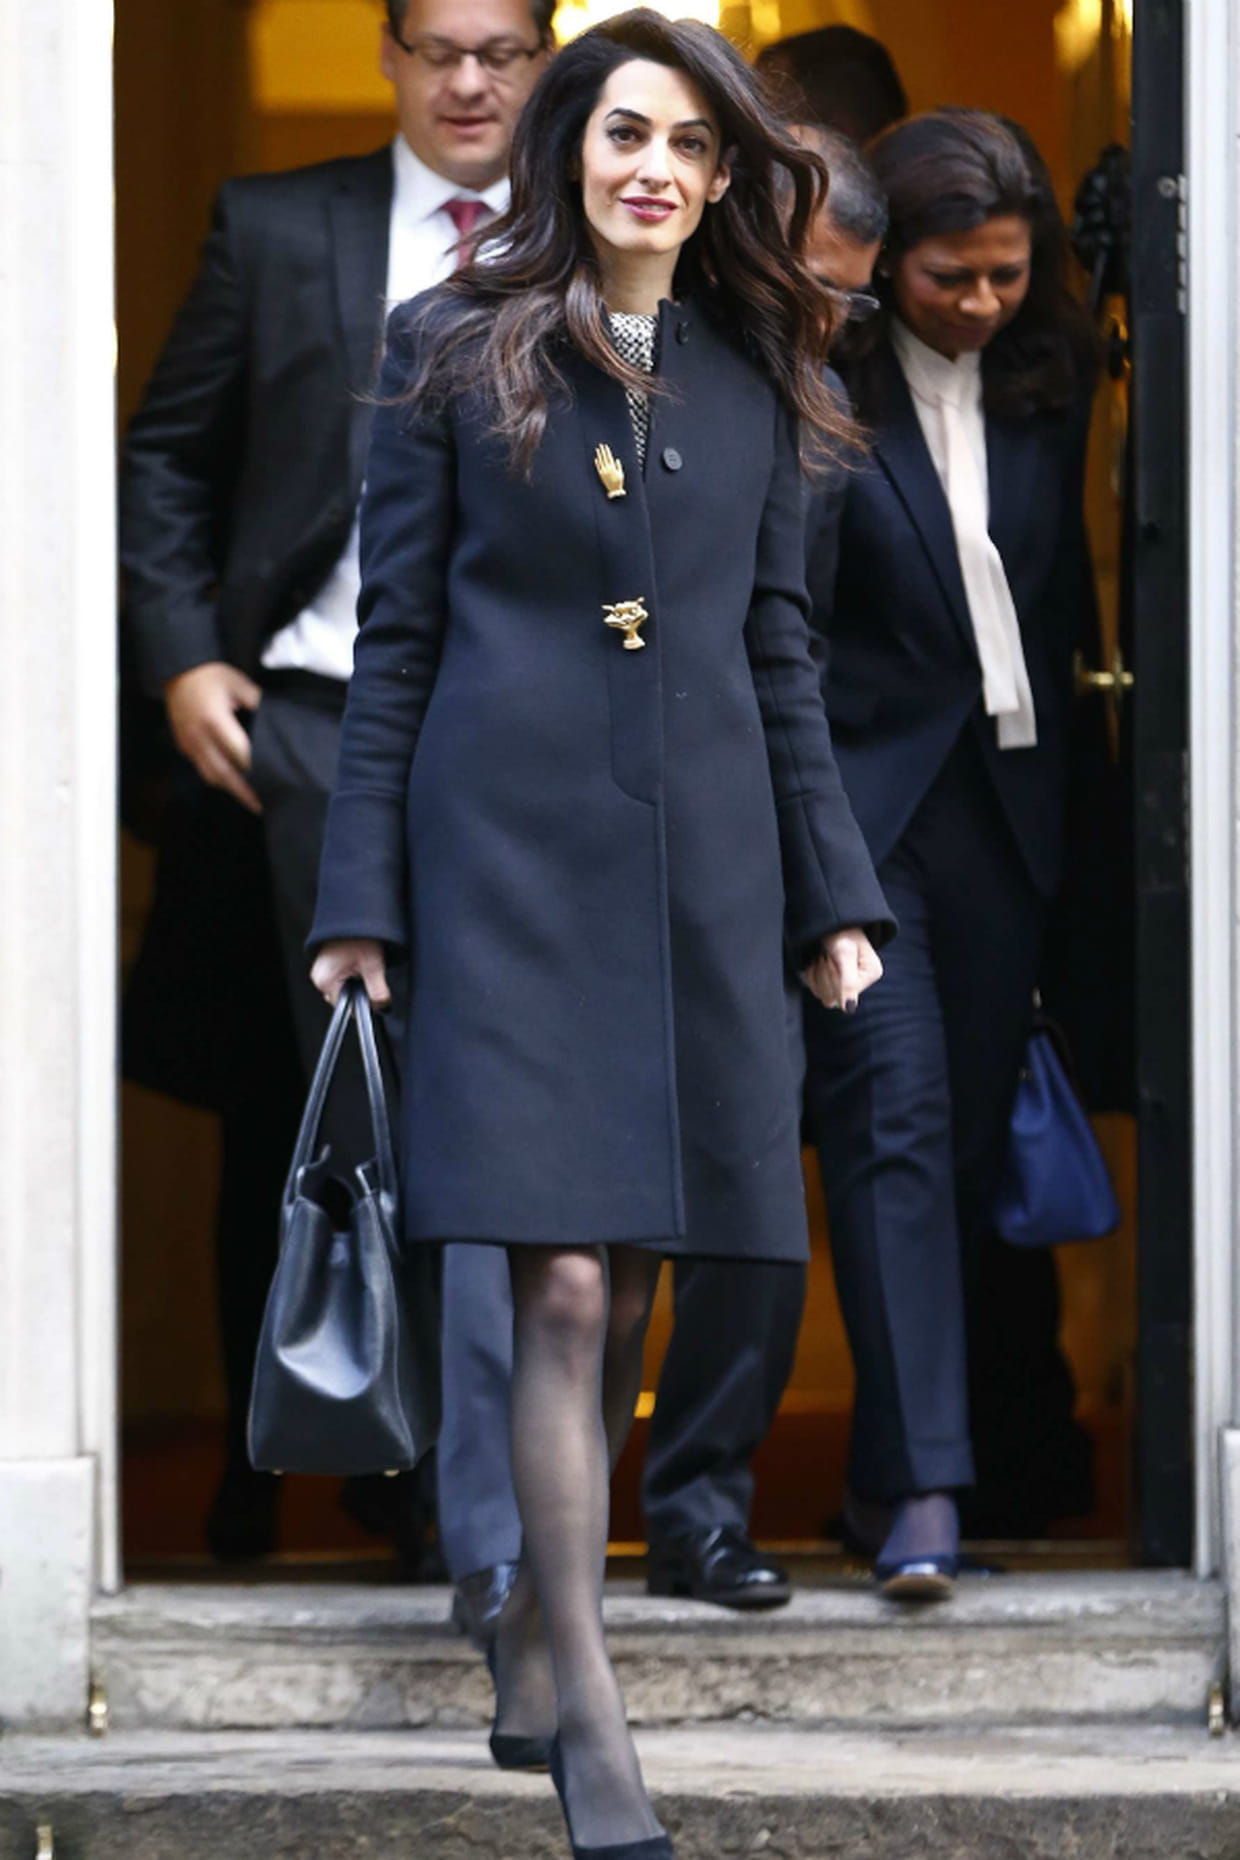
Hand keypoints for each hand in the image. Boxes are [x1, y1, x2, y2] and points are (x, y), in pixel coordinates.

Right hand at [164, 661, 262, 812]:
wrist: (177, 671)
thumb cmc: (211, 676)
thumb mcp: (239, 683)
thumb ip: (259, 703)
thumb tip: (278, 721)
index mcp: (214, 721)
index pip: (239, 753)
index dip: (256, 768)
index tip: (273, 779)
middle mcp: (199, 737)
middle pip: (224, 773)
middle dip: (243, 792)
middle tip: (262, 806)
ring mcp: (188, 744)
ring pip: (210, 775)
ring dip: (230, 789)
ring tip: (249, 799)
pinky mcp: (183, 746)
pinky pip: (201, 768)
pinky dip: (217, 777)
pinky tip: (231, 782)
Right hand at [310, 938, 390, 1010]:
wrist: (354, 911)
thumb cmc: (360, 935)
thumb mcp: (373, 965)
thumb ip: (377, 991)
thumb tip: (382, 1007)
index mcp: (326, 981)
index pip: (346, 1009)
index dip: (364, 1006)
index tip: (377, 997)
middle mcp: (319, 978)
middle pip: (344, 999)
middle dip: (360, 993)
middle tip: (372, 974)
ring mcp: (321, 970)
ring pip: (344, 989)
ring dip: (356, 983)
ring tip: (365, 965)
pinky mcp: (327, 964)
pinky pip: (341, 978)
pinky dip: (352, 975)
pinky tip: (359, 963)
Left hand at [801, 927, 882, 1012]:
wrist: (831, 921)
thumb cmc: (841, 932)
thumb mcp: (844, 954)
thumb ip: (848, 982)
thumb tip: (849, 1008)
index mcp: (870, 974)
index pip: (844, 994)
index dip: (834, 977)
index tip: (834, 957)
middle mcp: (860, 983)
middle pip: (832, 998)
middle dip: (824, 974)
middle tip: (828, 955)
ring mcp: (845, 984)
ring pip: (822, 995)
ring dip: (817, 973)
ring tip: (824, 955)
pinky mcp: (832, 982)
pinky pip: (816, 990)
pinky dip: (812, 974)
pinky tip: (818, 960)